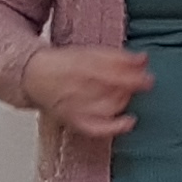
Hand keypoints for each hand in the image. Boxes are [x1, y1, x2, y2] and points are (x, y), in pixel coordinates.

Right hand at [20, 45, 151, 138]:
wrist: (34, 78)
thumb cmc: (63, 65)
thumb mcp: (88, 53)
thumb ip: (117, 57)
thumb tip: (144, 59)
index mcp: (80, 65)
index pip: (112, 71)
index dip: (133, 73)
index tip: (147, 72)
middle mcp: (77, 87)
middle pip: (112, 89)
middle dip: (131, 86)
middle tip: (143, 82)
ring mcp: (76, 106)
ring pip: (109, 106)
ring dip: (124, 100)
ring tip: (128, 94)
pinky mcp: (75, 121)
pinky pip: (97, 128)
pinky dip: (115, 127)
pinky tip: (128, 122)